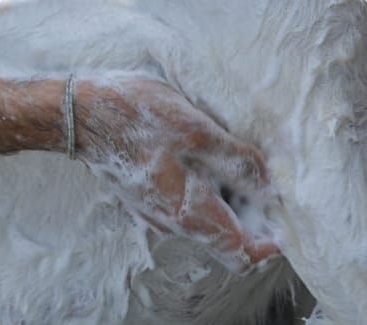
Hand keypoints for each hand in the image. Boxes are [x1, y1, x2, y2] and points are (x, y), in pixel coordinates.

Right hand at [73, 77, 280, 271]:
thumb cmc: (135, 117)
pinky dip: (212, 190)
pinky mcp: (151, 196)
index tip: (287, 217)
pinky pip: (191, 206)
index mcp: (189, 212)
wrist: (79, 113)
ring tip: (249, 163)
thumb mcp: (194, 130)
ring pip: (209, 221)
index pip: (241, 253)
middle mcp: (174, 223)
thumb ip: (235, 160)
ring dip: (233, 201)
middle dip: (256, 218)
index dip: (271, 243)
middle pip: (228, 240)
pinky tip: (216, 156)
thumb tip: (270, 184)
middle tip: (274, 180)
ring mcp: (159, 212)